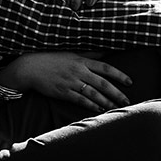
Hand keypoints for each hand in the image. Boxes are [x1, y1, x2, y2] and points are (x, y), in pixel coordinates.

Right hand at [0, 51, 132, 112]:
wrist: (31, 67)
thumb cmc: (52, 59)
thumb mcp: (71, 53)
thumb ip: (89, 54)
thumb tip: (105, 52)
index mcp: (81, 61)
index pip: (105, 68)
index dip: (119, 75)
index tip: (130, 82)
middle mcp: (78, 71)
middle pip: (102, 83)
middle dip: (116, 93)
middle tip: (127, 100)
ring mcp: (71, 82)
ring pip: (93, 94)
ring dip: (106, 101)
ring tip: (116, 107)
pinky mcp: (63, 92)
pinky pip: (80, 100)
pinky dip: (91, 105)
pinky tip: (99, 109)